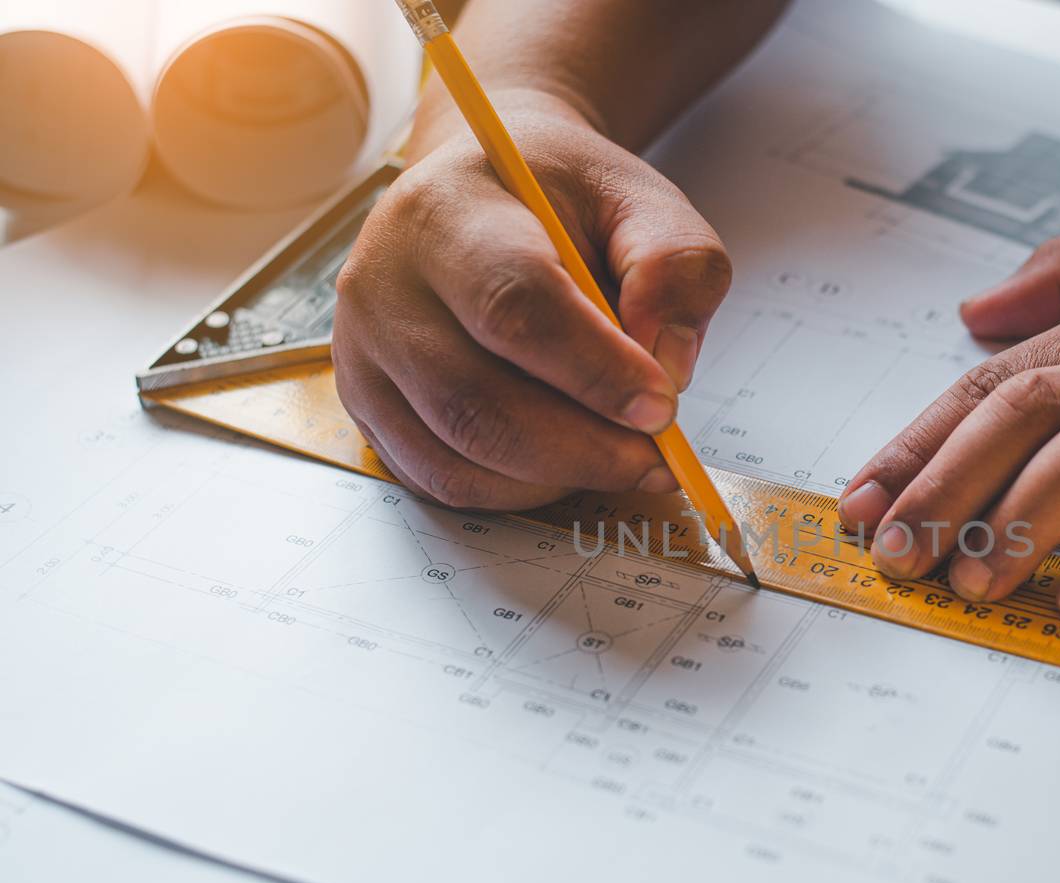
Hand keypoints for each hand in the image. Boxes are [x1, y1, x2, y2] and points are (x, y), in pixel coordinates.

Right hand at [332, 91, 731, 508]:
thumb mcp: (639, 201)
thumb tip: (668, 366)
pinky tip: (567, 463)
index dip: (595, 371)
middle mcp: (385, 285)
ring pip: (456, 456)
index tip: (661, 407)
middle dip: (582, 449)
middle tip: (654, 458)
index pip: (512, 306)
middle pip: (475, 402)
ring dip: (554, 478)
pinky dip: (517, 491)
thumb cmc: (561, 200)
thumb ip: (674, 267)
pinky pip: (440, 480)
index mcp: (449, 213)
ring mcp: (363, 354)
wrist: (483, 193)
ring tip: (620, 458)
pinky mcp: (367, 406)